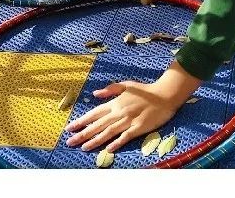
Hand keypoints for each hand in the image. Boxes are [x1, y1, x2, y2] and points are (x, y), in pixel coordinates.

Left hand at [64, 63, 201, 152]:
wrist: (164, 94)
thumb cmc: (145, 90)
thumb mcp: (126, 85)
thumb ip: (110, 89)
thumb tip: (95, 94)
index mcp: (115, 102)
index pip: (94, 113)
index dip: (81, 121)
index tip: (70, 128)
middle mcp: (119, 112)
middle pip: (98, 124)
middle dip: (83, 133)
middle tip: (69, 142)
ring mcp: (129, 120)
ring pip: (109, 132)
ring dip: (95, 140)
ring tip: (83, 147)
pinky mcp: (139, 127)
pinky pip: (126, 136)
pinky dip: (117, 142)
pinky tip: (108, 149)